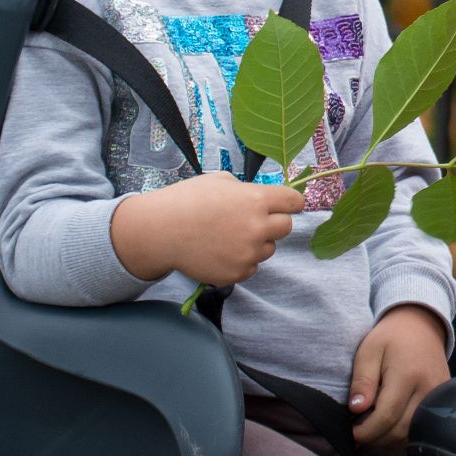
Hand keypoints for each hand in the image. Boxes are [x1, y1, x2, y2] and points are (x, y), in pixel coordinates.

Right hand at [111, 173, 302, 284]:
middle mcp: (258, 227)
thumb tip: (263, 198)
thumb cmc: (187, 200)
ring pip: (268, 249)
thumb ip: (248, 190)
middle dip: (274, 222)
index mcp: (257, 199)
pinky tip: (221, 251)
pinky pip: (251, 267)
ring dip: (257, 243)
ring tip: (228, 236)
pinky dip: (241, 261)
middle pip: (286, 227)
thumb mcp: (220, 181)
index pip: (295, 201)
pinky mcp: (237, 273)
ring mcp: (248, 253)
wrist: (160, 231)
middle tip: (252, 220)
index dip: (290, 202)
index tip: (287, 204)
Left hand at [350, 303, 451, 446]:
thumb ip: (363, 380)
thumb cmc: (391, 337)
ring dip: (388, 439)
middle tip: (358, 433)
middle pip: (400, 431)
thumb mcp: (369, 351)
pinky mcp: (443, 402)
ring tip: (371, 428)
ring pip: (411, 434)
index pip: (386, 417)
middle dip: (375, 439)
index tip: (350, 433)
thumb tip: (357, 409)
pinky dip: (402, 432)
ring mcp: (439, 397)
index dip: (365, 432)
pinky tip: (388, 425)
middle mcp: (428, 390)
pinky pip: (421, 427)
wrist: (421, 326)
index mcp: (408, 375)